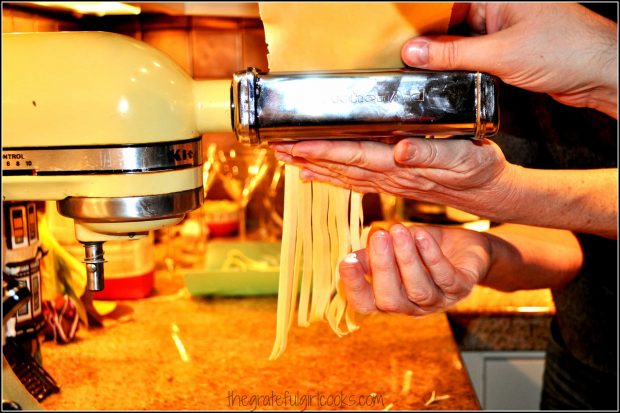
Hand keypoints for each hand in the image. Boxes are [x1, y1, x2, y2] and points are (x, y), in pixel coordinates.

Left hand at [271, 137, 516, 221]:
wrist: (490, 192)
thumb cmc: (480, 170)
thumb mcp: (464, 158)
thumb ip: (432, 153)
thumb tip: (401, 149)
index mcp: (402, 166)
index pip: (354, 156)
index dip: (323, 150)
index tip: (295, 144)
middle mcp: (390, 176)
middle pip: (341, 166)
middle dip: (308, 157)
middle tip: (277, 149)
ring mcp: (390, 181)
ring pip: (344, 174)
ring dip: (315, 166)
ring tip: (289, 159)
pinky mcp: (394, 181)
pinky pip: (356, 181)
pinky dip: (333, 177)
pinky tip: (316, 175)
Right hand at [338, 223, 490, 314]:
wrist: (466, 247)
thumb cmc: (423, 248)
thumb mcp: (394, 247)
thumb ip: (373, 253)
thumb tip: (352, 256)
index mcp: (390, 298)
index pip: (366, 304)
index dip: (354, 287)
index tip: (346, 261)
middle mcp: (412, 306)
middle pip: (391, 301)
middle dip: (382, 268)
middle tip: (378, 236)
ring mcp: (438, 301)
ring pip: (419, 290)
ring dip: (407, 259)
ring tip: (398, 231)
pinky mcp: (461, 288)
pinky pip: (446, 277)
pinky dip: (432, 256)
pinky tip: (421, 236)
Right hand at [402, 3, 616, 117]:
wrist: (599, 74)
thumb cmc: (567, 49)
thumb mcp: (500, 53)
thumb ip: (453, 54)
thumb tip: (415, 52)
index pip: (448, 2)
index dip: (421, 15)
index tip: (397, 29)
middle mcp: (500, 5)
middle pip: (450, 17)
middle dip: (428, 36)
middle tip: (403, 51)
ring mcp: (503, 26)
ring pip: (460, 37)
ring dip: (443, 53)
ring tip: (418, 64)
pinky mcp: (507, 48)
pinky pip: (473, 52)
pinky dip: (458, 63)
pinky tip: (444, 73)